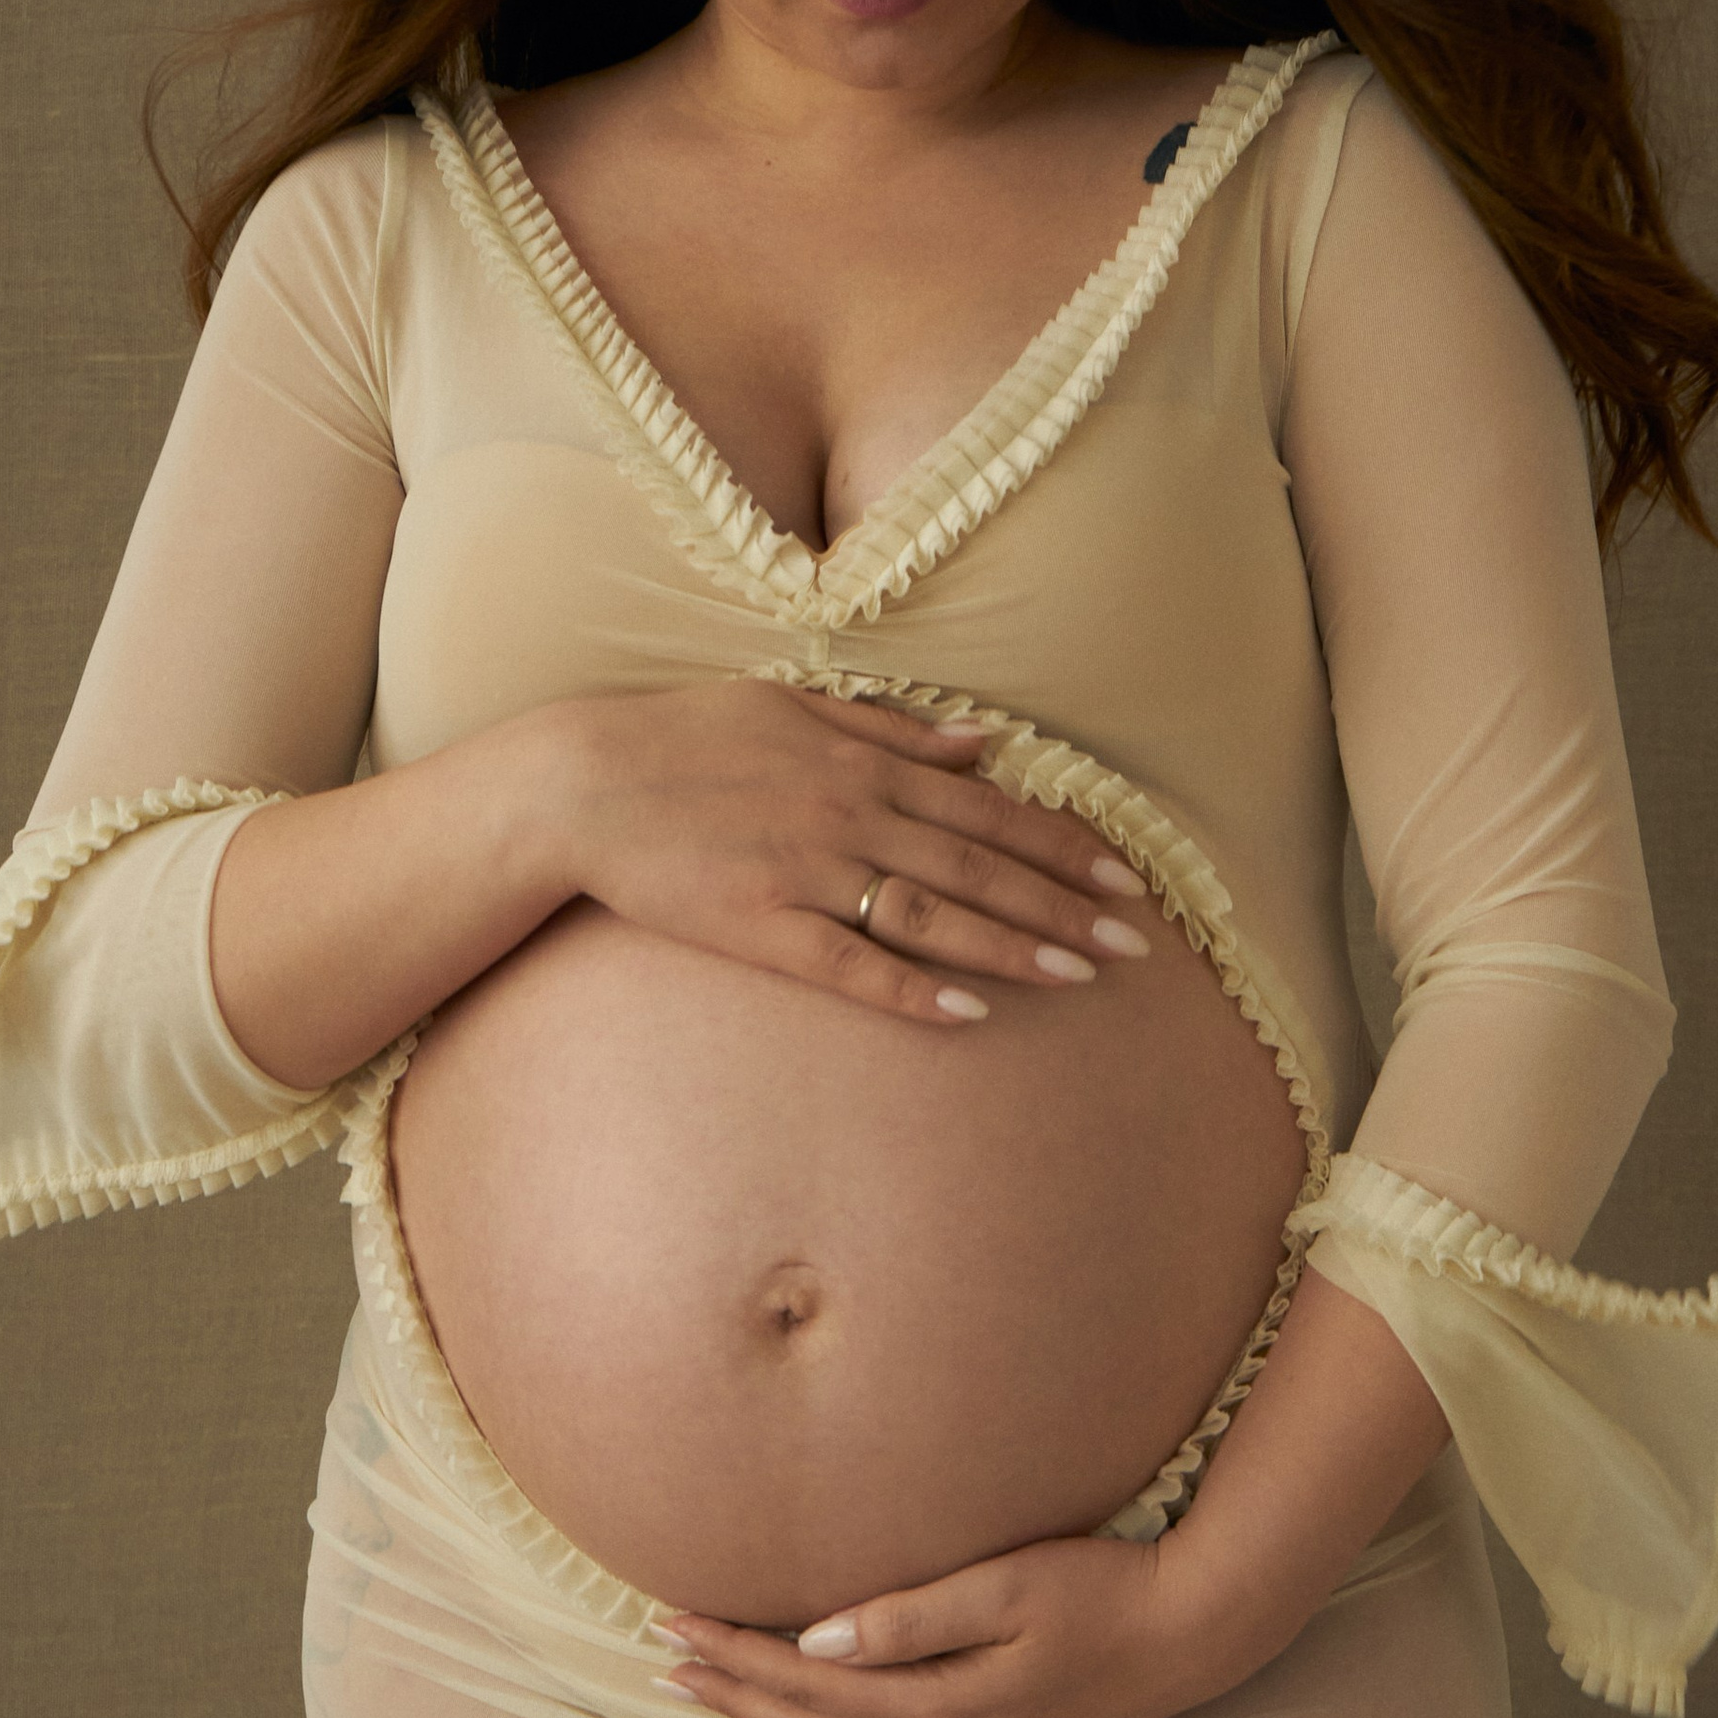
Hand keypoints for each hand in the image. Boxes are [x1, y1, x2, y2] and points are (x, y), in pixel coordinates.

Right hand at [550, 678, 1156, 1024]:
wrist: (583, 780)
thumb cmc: (689, 738)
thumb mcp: (795, 704)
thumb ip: (892, 729)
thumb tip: (982, 743)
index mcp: (862, 761)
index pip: (986, 810)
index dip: (1060, 846)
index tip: (1124, 878)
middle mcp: (848, 814)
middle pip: (977, 866)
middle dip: (1061, 905)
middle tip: (1134, 944)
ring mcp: (806, 872)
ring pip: (930, 915)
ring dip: (1009, 947)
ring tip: (1077, 977)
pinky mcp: (760, 927)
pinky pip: (849, 965)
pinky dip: (910, 988)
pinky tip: (967, 1013)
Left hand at [648, 1528, 1244, 1717]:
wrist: (1191, 1634)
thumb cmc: (1100, 1591)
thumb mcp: (1005, 1585)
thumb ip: (910, 1618)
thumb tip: (818, 1638)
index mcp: (937, 1699)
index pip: (807, 1678)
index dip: (737, 1651)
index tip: (675, 1623)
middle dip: (736, 1700)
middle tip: (664, 1672)